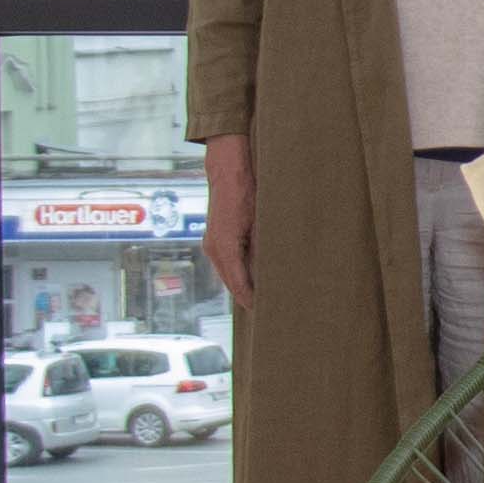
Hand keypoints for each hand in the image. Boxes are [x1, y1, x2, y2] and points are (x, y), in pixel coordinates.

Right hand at [201, 132, 254, 304]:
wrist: (228, 171)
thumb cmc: (245, 193)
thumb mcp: (260, 223)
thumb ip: (263, 249)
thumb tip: (272, 272)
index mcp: (225, 247)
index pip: (239, 283)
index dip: (251, 299)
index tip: (264, 310)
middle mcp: (214, 249)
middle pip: (231, 283)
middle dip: (246, 296)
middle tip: (266, 309)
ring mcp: (211, 244)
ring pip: (227, 274)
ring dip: (241, 285)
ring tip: (260, 297)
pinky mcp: (213, 239)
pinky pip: (225, 263)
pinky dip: (236, 273)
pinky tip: (251, 277)